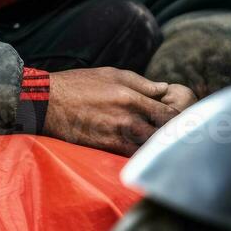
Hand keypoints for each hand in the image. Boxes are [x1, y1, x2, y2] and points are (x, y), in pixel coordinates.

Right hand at [43, 67, 192, 155]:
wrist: (48, 103)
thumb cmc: (79, 84)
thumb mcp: (111, 74)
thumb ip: (141, 82)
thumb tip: (164, 89)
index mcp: (131, 97)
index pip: (168, 114)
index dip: (180, 120)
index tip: (182, 122)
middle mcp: (127, 118)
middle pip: (164, 134)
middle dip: (173, 136)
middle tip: (177, 136)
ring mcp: (117, 135)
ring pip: (150, 148)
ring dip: (158, 147)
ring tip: (162, 145)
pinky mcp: (105, 148)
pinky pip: (132, 156)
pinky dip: (141, 155)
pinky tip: (143, 152)